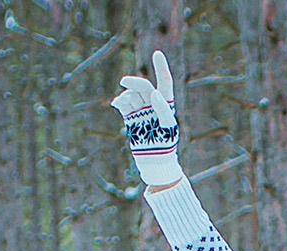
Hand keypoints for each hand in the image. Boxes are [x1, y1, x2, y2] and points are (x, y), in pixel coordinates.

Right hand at [111, 50, 181, 187]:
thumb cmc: (166, 144)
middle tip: (124, 81)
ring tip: (123, 104)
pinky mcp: (130, 117)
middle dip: (134, 82)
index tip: (157, 54)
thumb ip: (163, 109)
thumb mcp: (169, 127)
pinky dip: (120, 101)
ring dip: (127, 96)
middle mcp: (153, 104)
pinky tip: (117, 104)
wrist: (154, 160)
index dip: (161, 68)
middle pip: (144, 86)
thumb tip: (155, 94)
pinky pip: (123, 103)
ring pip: (132, 94)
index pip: (165, 82)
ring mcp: (141, 110)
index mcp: (166, 104)